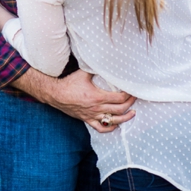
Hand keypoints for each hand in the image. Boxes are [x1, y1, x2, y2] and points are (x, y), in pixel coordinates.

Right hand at [20, 69, 135, 133]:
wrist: (56, 94)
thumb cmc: (69, 84)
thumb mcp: (83, 74)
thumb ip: (94, 69)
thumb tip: (104, 63)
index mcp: (97, 96)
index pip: (119, 98)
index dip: (129, 95)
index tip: (132, 91)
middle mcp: (97, 107)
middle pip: (120, 109)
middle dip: (130, 104)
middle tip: (134, 99)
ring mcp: (92, 115)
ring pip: (113, 120)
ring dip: (125, 118)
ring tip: (132, 114)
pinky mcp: (87, 119)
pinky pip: (101, 127)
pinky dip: (110, 127)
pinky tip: (115, 124)